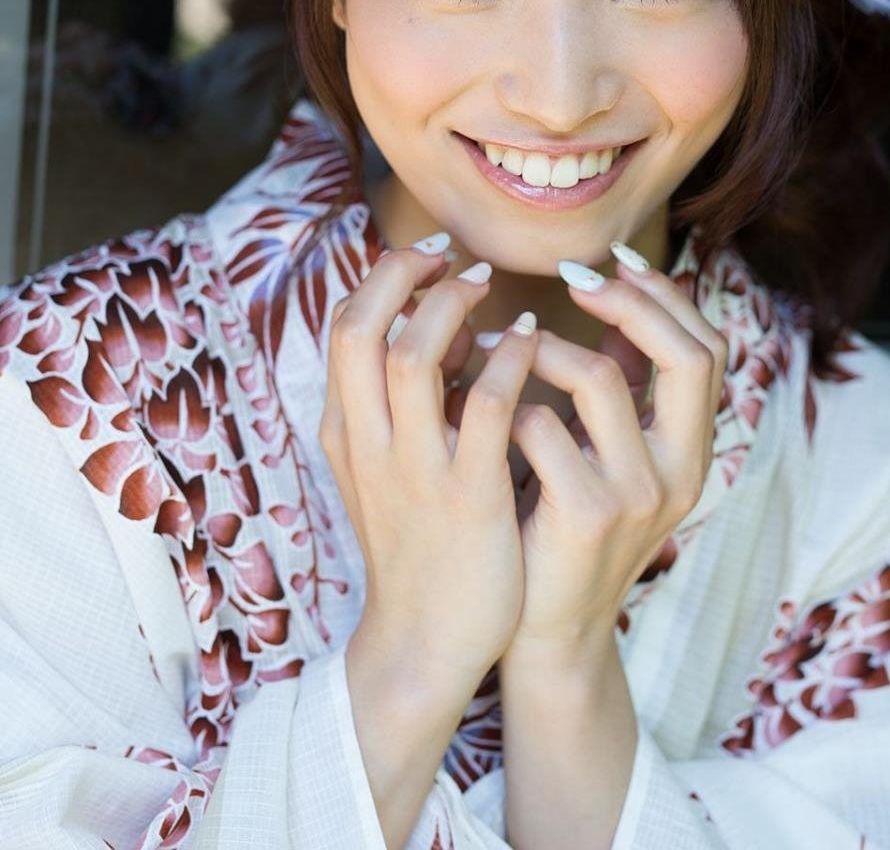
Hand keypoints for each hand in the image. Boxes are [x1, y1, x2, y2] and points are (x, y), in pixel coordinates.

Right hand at [321, 245, 540, 686]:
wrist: (423, 644)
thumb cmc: (416, 545)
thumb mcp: (383, 469)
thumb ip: (398, 404)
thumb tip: (442, 329)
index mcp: (344, 432)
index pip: (345, 327)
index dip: (385, 281)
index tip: (430, 262)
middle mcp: (367, 443)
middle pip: (361, 327)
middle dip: (404, 276)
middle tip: (453, 260)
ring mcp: (415, 469)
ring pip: (415, 355)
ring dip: (454, 308)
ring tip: (489, 290)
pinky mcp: (468, 496)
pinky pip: (490, 405)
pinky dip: (509, 359)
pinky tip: (530, 341)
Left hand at [501, 256, 727, 658]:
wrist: (544, 631)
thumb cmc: (563, 523)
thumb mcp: (608, 452)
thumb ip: (621, 384)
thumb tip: (619, 296)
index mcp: (692, 450)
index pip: (709, 348)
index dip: (665, 297)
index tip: (612, 265)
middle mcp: (682, 471)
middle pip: (690, 355)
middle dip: (630, 303)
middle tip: (573, 280)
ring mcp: (638, 497)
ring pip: (604, 380)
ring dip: (545, 351)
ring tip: (503, 349)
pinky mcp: (586, 517)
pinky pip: (542, 427)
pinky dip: (508, 407)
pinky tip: (479, 414)